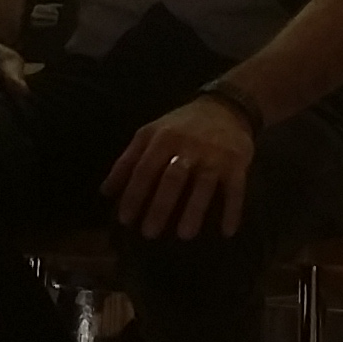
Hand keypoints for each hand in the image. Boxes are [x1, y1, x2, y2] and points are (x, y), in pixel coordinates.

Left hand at [104, 94, 254, 240]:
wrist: (225, 106)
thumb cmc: (180, 127)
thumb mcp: (151, 134)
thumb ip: (128, 160)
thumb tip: (105, 192)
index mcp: (163, 139)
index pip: (144, 169)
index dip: (133, 194)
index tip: (125, 219)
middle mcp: (188, 147)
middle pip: (172, 179)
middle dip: (160, 207)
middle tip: (149, 233)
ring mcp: (214, 155)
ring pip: (203, 185)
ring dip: (194, 210)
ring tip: (184, 235)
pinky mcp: (237, 163)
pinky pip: (235, 189)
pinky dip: (232, 210)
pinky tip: (227, 232)